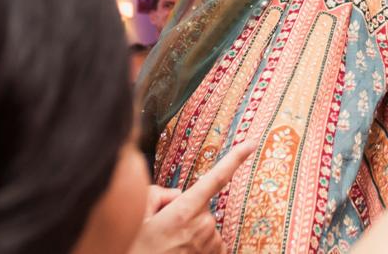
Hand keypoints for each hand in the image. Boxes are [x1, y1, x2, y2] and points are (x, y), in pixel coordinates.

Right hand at [131, 142, 251, 253]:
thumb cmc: (137, 247)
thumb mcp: (138, 215)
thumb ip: (157, 194)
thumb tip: (177, 195)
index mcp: (185, 210)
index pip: (216, 178)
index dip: (235, 159)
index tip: (251, 144)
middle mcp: (203, 225)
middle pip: (200, 205)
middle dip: (184, 210)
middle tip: (163, 228)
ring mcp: (210, 243)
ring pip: (204, 224)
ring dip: (190, 229)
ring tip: (169, 244)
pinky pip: (211, 241)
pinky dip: (199, 243)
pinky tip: (182, 250)